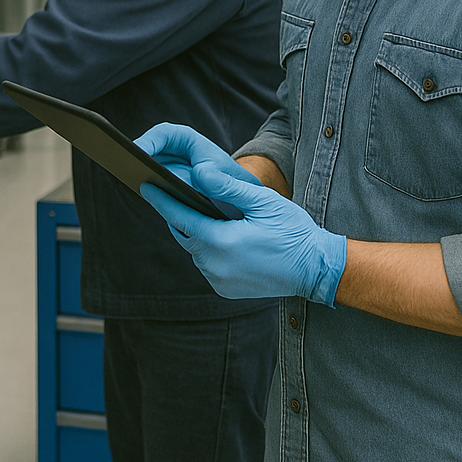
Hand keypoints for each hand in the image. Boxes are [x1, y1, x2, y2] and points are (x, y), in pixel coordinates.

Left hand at [135, 124, 345, 304]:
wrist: (316, 270)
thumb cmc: (292, 231)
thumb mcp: (262, 201)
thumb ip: (226, 187)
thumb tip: (197, 172)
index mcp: (221, 242)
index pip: (180, 216)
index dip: (161, 199)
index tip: (145, 185)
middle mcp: (214, 265)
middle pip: (185, 233)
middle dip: (179, 214)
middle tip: (172, 193)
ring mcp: (218, 280)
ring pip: (194, 250)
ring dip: (196, 233)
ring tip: (198, 212)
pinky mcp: (224, 289)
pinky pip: (206, 264)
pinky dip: (208, 249)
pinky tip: (219, 236)